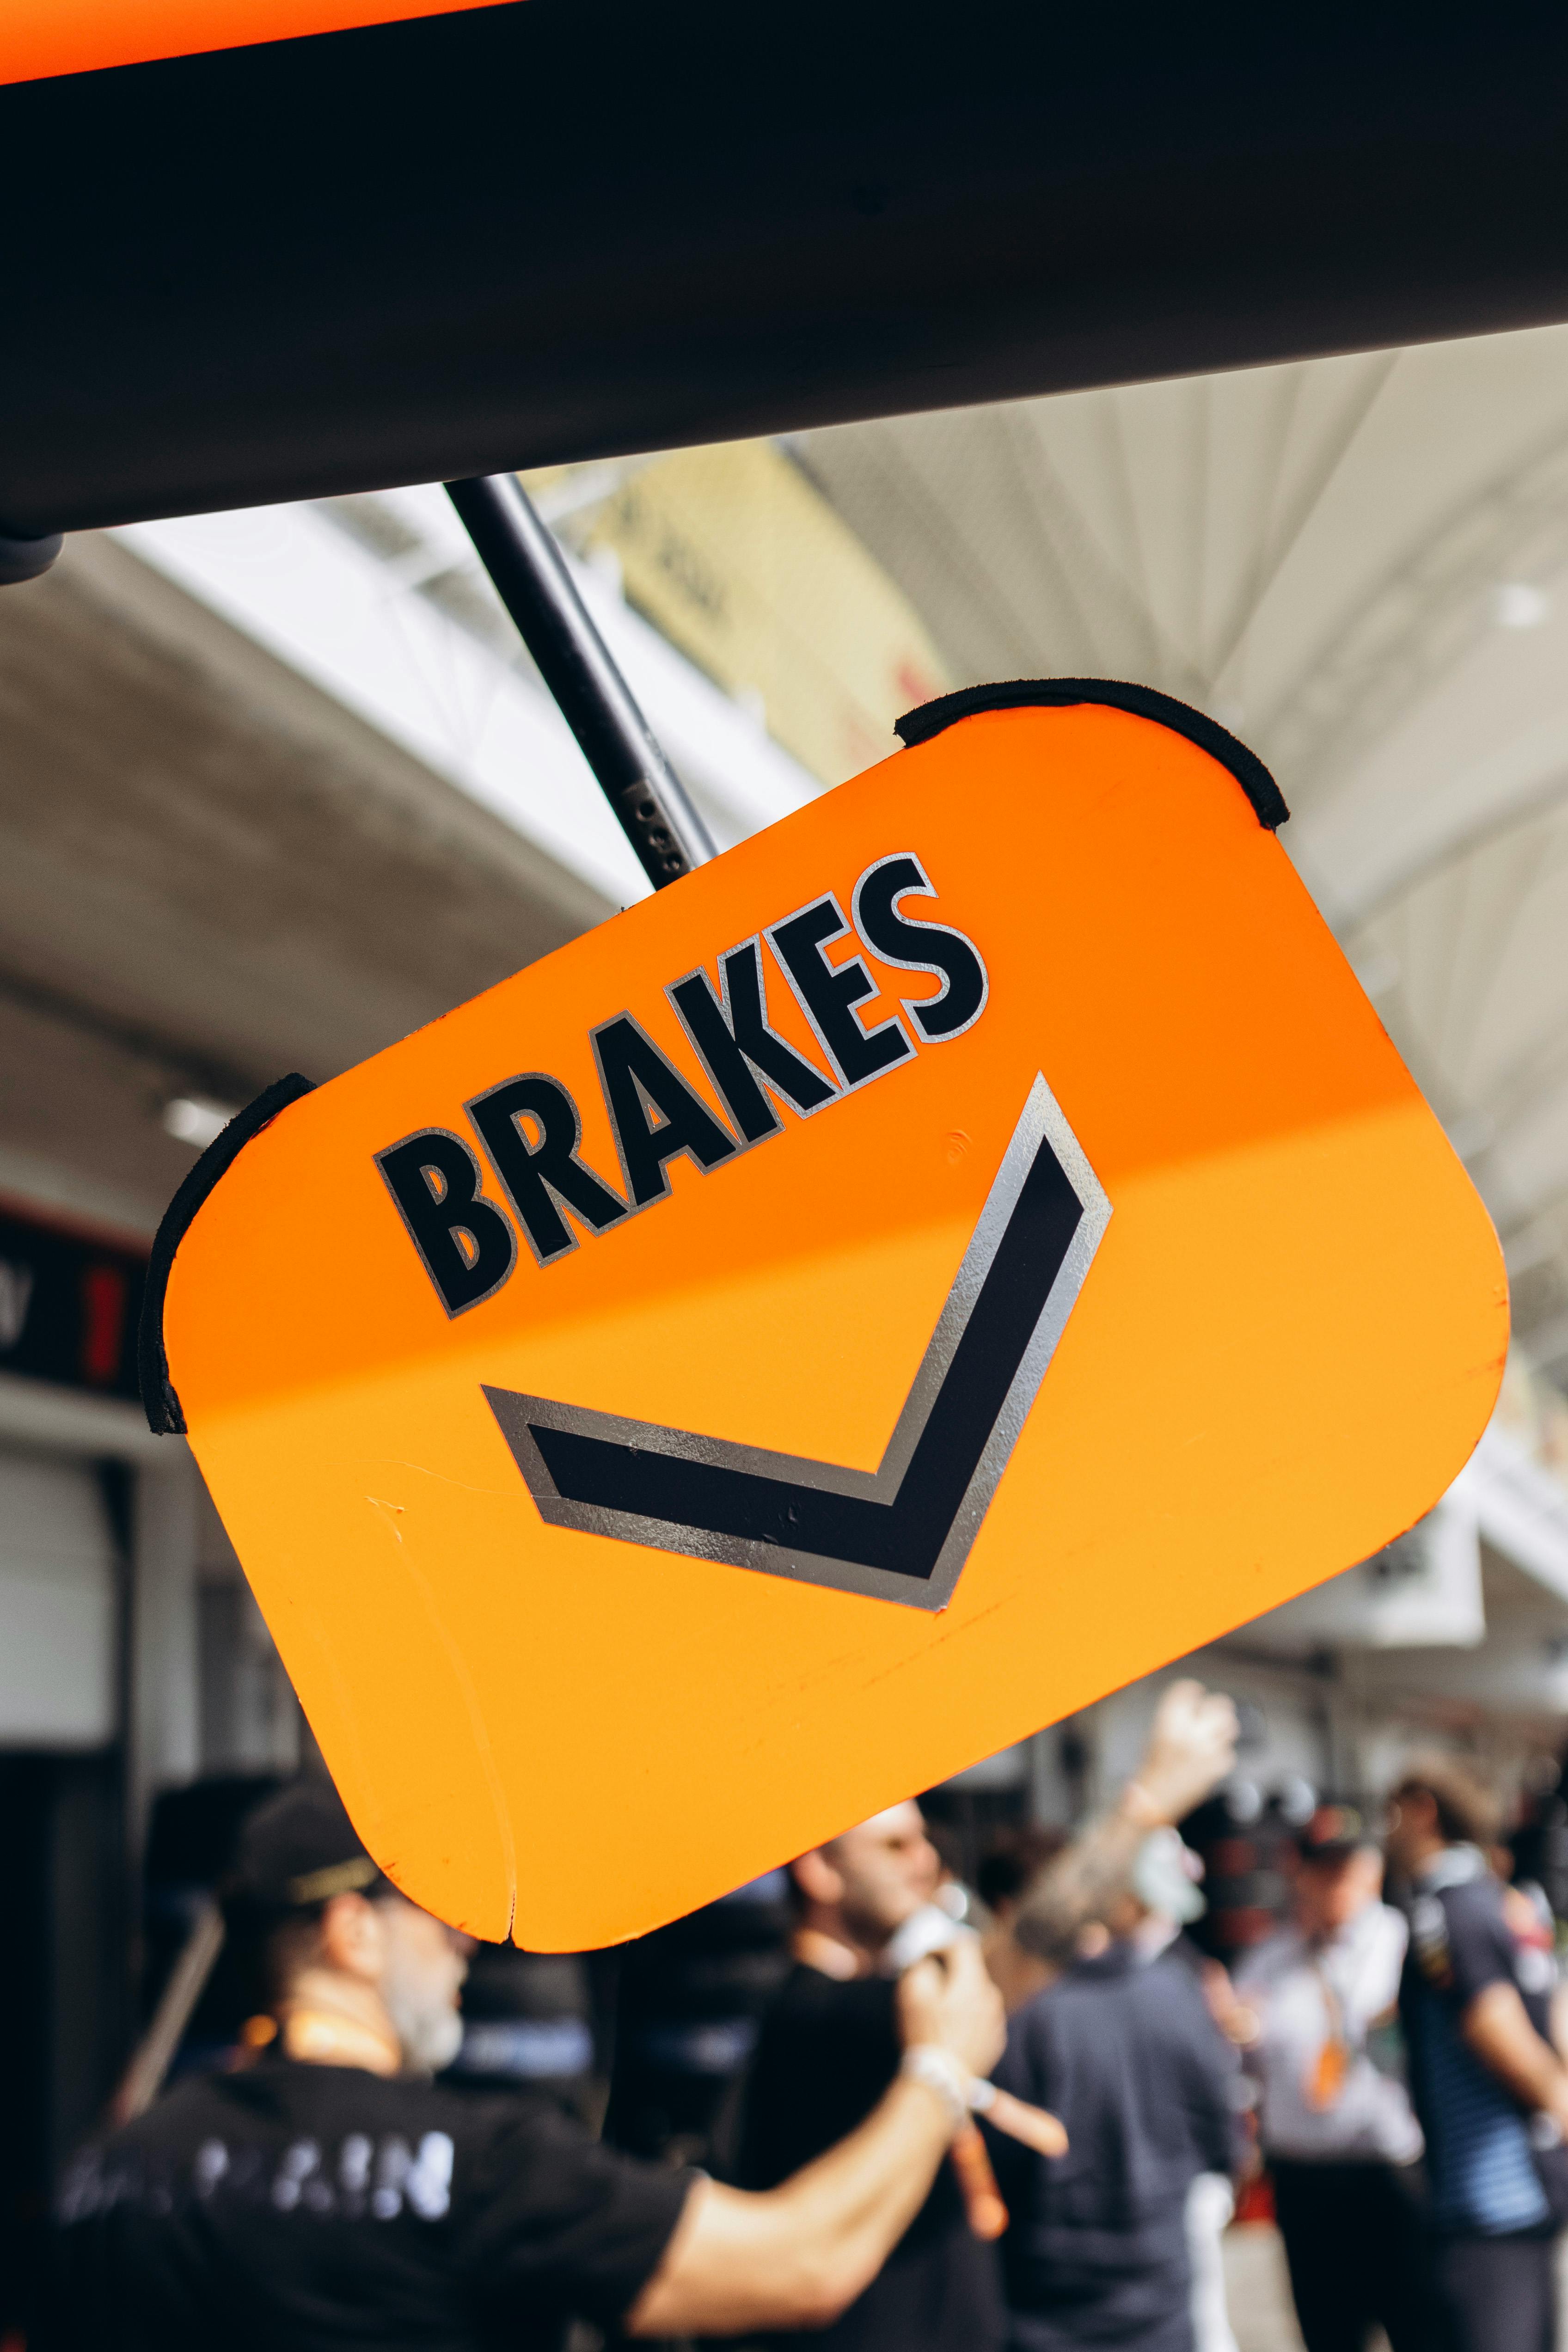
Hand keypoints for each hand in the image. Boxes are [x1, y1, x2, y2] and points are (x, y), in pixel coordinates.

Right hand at [898, 1932, 1005, 2080]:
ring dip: (959, 1993)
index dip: (941, 1943)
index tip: (925, 1953)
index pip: (962, 1944)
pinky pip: (981, 2016)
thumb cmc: (925, 2034)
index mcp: (973, 1981)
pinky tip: (950, 2028)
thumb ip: (921, 1965)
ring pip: (976, 1993)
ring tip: (938, 2010)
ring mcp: (996, 2020)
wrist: (941, 2081)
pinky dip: (967, 2014)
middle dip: (949, 1970)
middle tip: (928, 1982)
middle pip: (971, 1969)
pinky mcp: (995, 2040)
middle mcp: (991, 1996)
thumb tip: (927, 1958)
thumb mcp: (912, 1993)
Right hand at [1125, 1681, 1237, 1825]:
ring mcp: (1207, 1751)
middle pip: (1218, 1705)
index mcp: (1169, 1722)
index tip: (1194, 1690)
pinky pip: (1228, 1753)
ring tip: (1216, 1730)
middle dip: (1216, 1706)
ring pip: (1230, 1726)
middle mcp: (1190, 1734)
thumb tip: (1192, 1706)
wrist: (1153, 1801)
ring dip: (1224, 1726)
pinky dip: (1222, 1752)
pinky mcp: (1216, 1768)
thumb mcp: (1154, 1735)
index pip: (1188, 1690)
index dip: (1192, 1689)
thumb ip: (1175, 1718)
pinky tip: (1211, 1755)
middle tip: (1212, 1709)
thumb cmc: (1150, 1770)